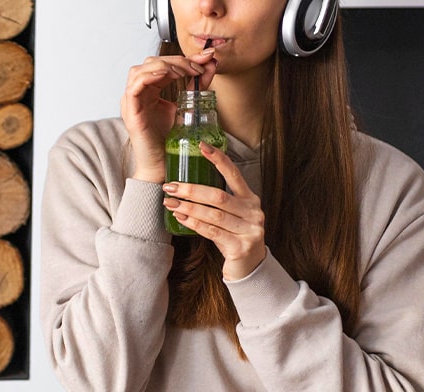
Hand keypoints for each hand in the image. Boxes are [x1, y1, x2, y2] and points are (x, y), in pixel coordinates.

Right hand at [120, 49, 216, 182]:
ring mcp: (132, 102)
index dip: (185, 58)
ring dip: (164, 66)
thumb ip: (197, 86)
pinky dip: (148, 76)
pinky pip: (134, 86)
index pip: (164, 64)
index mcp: (150, 90)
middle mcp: (139, 93)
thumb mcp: (188, 106)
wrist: (163, 166)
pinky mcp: (131, 112)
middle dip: (178, 60)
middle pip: (152, 63)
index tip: (207, 57)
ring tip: (184, 71)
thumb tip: (211, 64)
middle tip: (198, 66)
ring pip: (141, 70)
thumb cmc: (170, 142)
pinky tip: (164, 75)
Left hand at [162, 142, 266, 280]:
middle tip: (171, 186)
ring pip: (214, 214)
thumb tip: (185, 186)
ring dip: (189, 207)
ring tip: (170, 202)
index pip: (234, 174)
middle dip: (192, 189)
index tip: (202, 146)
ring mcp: (249, 230)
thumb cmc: (234, 236)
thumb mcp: (231, 215)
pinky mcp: (241, 246)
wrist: (250, 267)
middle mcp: (253, 212)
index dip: (218, 159)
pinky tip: (181, 218)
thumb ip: (217, 202)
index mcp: (250, 199)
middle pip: (218, 196)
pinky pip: (213, 232)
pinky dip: (194, 224)